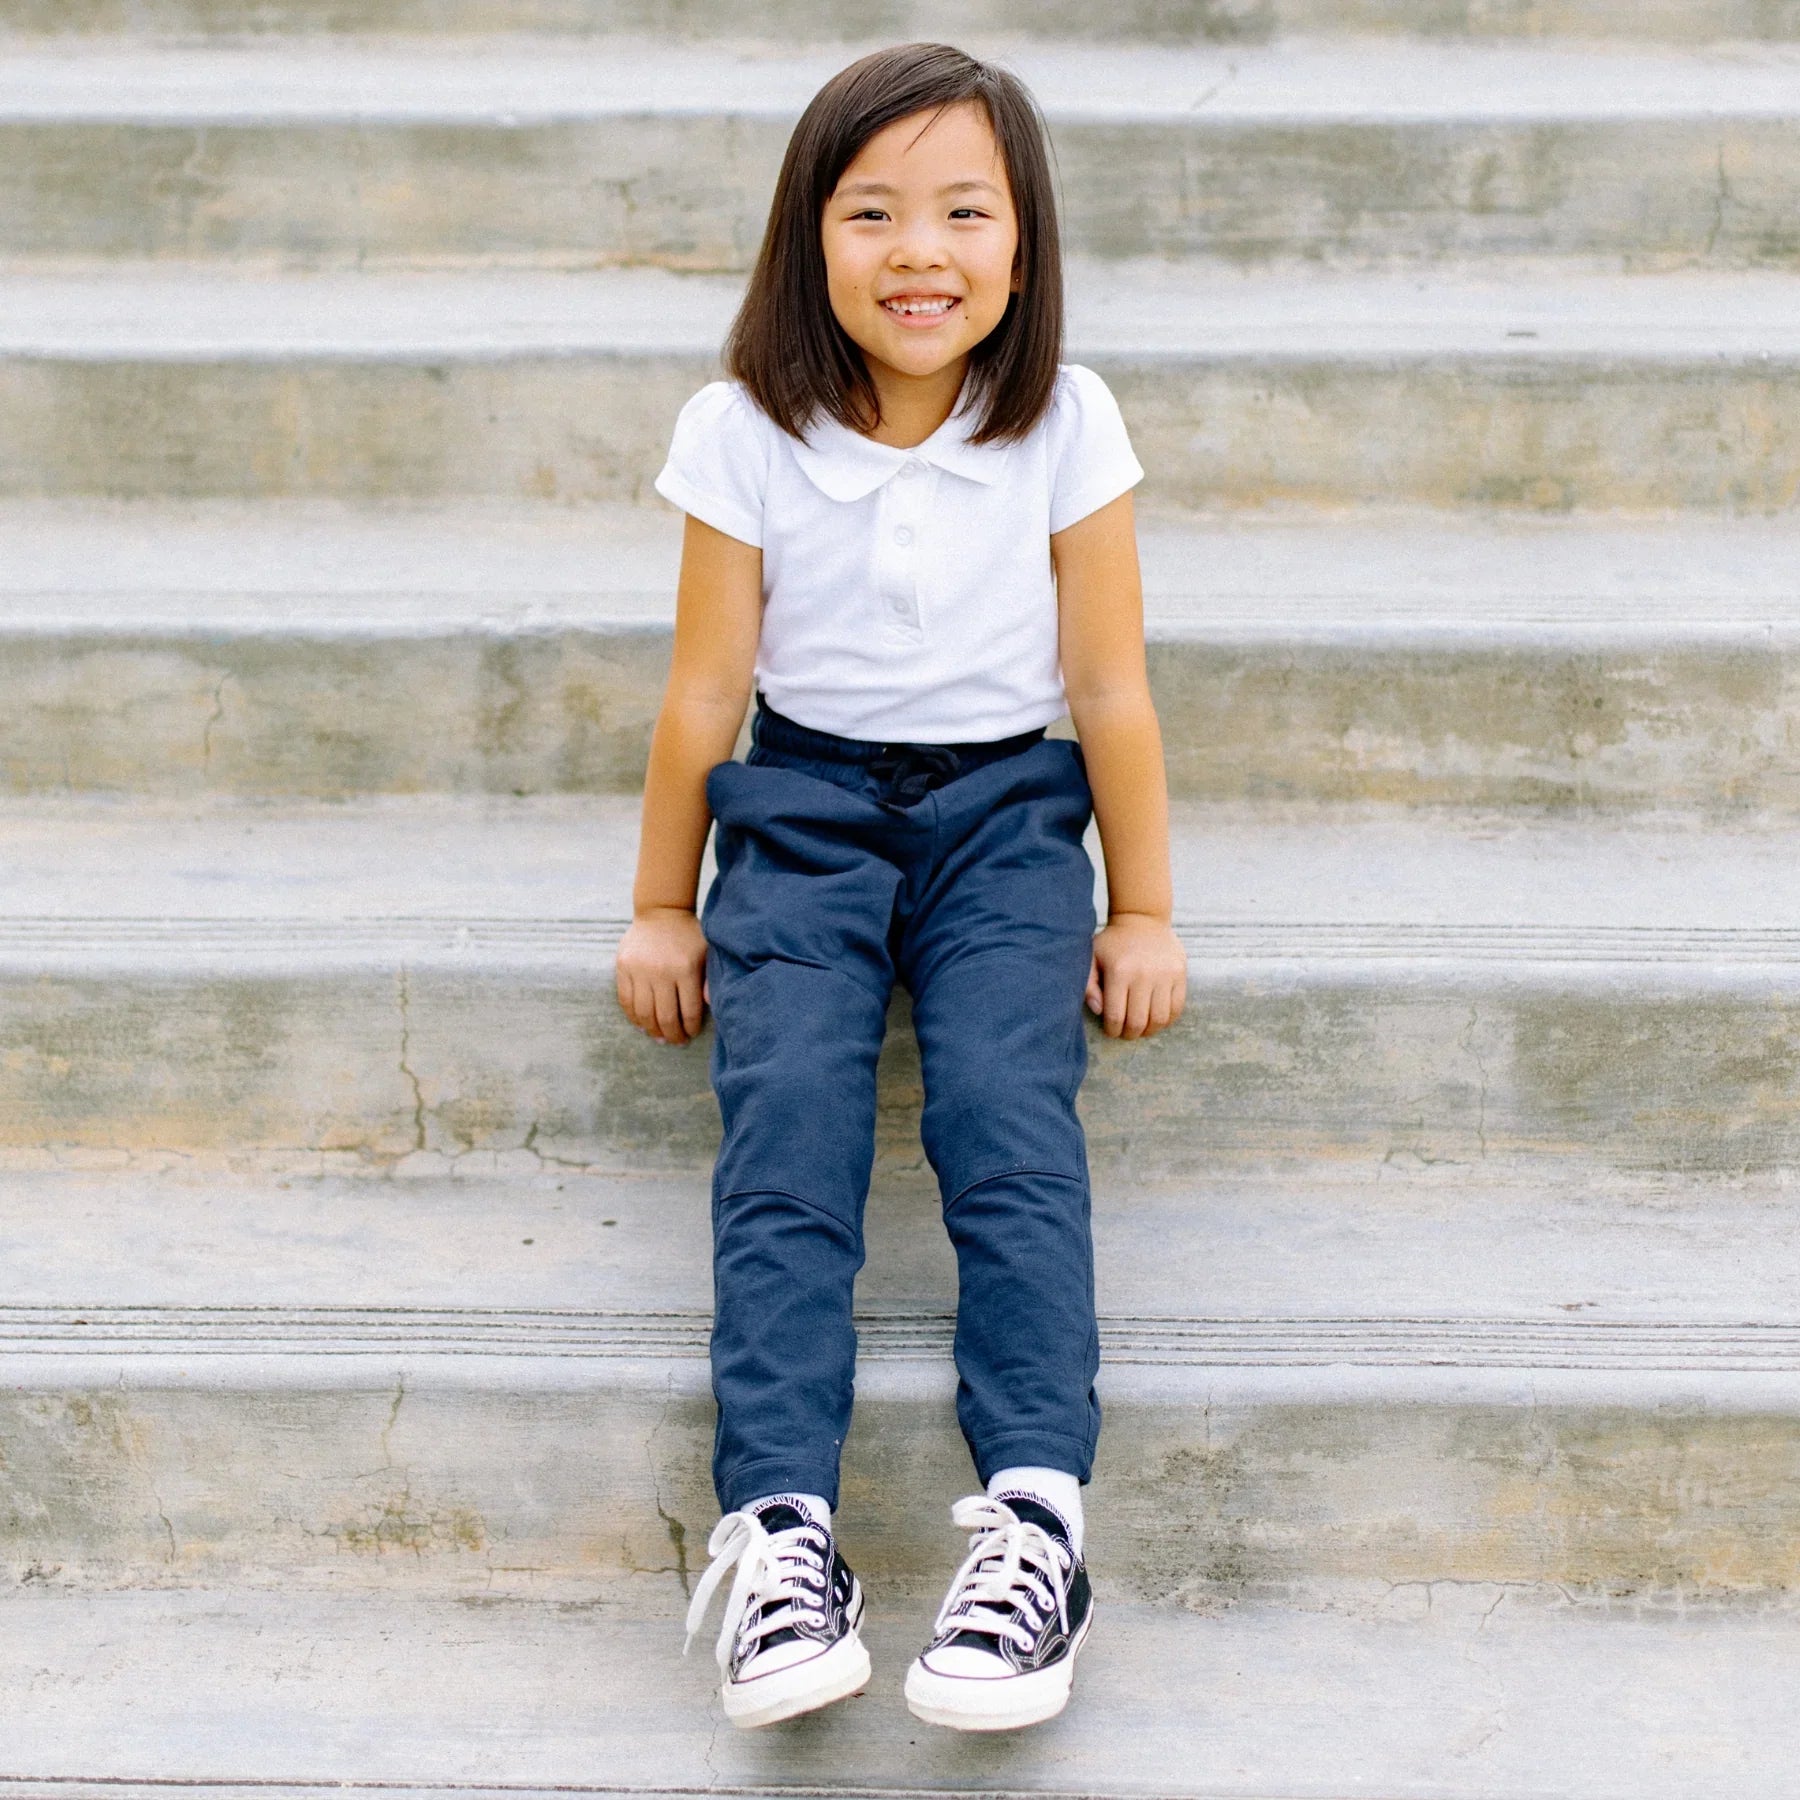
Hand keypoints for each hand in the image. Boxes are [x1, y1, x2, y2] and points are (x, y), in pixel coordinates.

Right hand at [616, 907, 709, 1045]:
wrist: (661, 912)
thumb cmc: (689, 937)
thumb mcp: (707, 954)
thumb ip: (710, 981)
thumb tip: (711, 1006)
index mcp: (686, 969)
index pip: (688, 1011)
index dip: (689, 1028)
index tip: (690, 1034)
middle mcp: (661, 971)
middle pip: (664, 1016)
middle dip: (671, 1035)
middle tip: (675, 1042)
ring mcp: (639, 970)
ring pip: (643, 1012)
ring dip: (651, 1030)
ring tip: (658, 1037)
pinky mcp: (622, 967)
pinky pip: (625, 1000)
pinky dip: (633, 1017)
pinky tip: (641, 1024)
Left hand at [1086, 913, 1186, 1039]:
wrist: (1142, 919)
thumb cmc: (1113, 944)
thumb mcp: (1091, 958)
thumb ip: (1088, 986)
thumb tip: (1098, 1011)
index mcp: (1119, 972)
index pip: (1116, 1015)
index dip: (1112, 1030)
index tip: (1111, 1030)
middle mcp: (1143, 975)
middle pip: (1138, 1021)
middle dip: (1130, 1034)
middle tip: (1126, 1033)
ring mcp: (1165, 975)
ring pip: (1160, 1019)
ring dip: (1150, 1030)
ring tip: (1142, 1028)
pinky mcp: (1180, 974)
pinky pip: (1177, 1008)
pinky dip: (1167, 1020)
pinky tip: (1157, 1018)